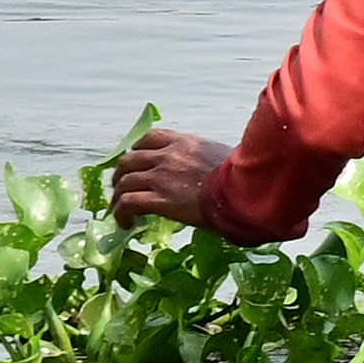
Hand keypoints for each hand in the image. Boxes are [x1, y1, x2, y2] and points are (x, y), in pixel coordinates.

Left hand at [109, 126, 232, 227]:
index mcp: (184, 142)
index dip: (136, 151)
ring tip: (120, 210)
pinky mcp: (160, 199)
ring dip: (118, 196)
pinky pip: (128, 203)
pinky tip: (125, 223)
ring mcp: (162, 177)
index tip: (136, 163)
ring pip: (125, 182)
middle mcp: (168, 155)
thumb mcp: (222, 157)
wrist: (245, 190)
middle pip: (130, 160)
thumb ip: (205, 160)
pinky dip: (121, 213)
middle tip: (121, 188)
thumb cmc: (244, 177)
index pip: (150, 138)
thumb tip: (208, 175)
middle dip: (121, 174)